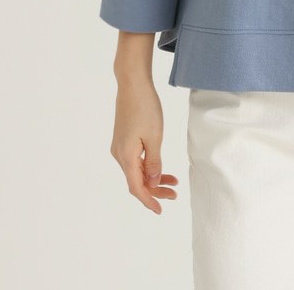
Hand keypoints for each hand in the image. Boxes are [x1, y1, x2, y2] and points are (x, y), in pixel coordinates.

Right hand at [110, 78, 178, 213]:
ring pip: (136, 171)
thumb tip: (153, 182)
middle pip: (136, 181)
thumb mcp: (154, 137)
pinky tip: (161, 168)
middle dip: (155, 190)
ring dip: (153, 178)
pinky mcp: (124, 140)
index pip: (136, 187)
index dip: (148, 200)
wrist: (133, 85)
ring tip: (173, 181)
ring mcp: (120, 147)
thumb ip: (154, 162)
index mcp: (125, 156)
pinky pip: (135, 160)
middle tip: (174, 194)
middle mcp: (119, 154)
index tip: (160, 209)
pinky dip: (148, 167)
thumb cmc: (145, 108)